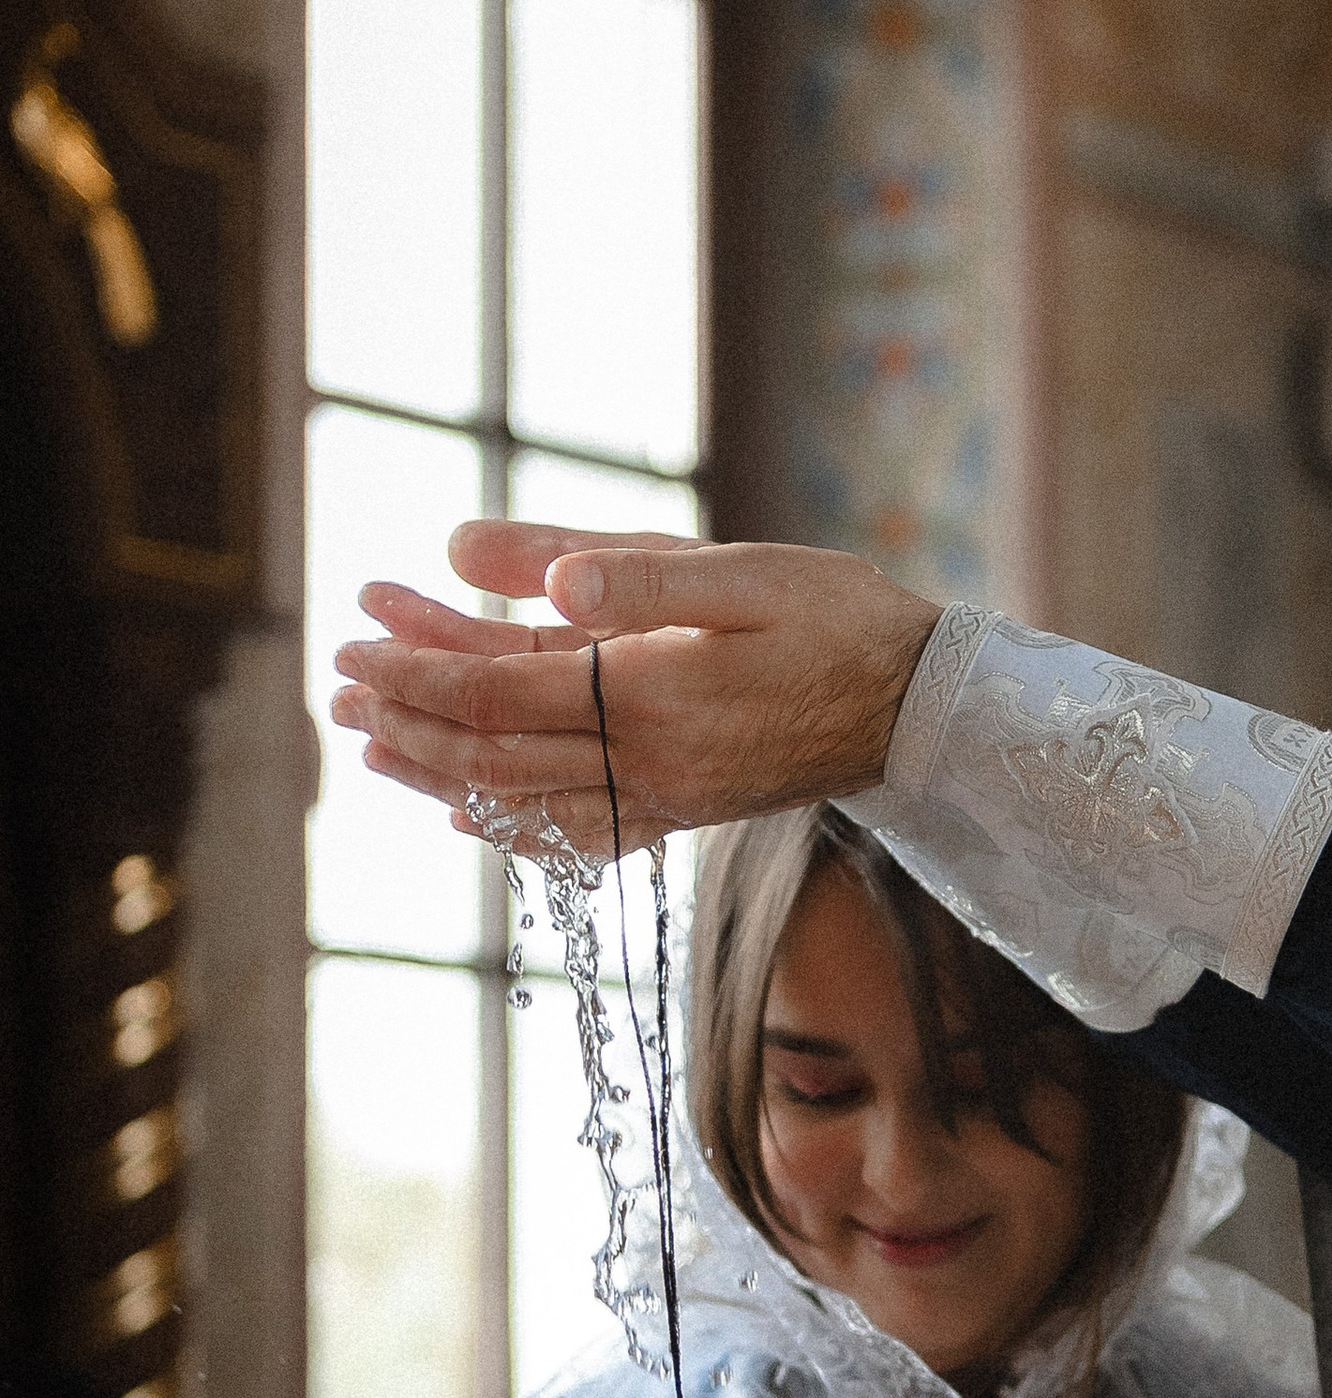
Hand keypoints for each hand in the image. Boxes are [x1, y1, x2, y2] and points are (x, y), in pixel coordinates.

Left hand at [330, 523, 943, 855]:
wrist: (925, 705)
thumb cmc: (838, 619)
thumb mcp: (737, 570)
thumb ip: (624, 566)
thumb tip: (508, 563)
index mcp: (651, 695)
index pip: (500, 687)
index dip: (418, 664)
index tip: (356, 632)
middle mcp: (648, 765)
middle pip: (494, 750)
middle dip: (410, 716)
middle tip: (339, 685)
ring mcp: (666, 800)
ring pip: (522, 800)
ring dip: (438, 773)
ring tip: (371, 745)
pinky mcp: (685, 814)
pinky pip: (577, 834)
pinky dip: (511, 825)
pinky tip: (469, 813)